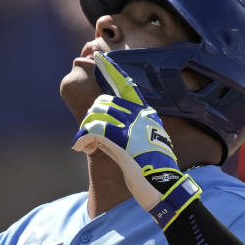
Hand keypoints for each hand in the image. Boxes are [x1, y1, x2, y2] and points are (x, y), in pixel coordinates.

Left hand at [72, 51, 194, 212]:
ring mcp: (130, 127)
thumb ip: (130, 133)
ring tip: (86, 143)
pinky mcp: (121, 140)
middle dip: (93, 117)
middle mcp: (139, 117)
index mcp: (147, 115)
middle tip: (90, 134)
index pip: (127, 86)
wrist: (163, 186)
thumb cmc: (155, 172)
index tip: (99, 58)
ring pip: (96, 114)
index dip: (111, 72)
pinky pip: (93, 130)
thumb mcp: (147, 145)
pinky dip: (83, 138)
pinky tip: (81, 147)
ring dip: (87, 129)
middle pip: (104, 102)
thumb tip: (104, 130)